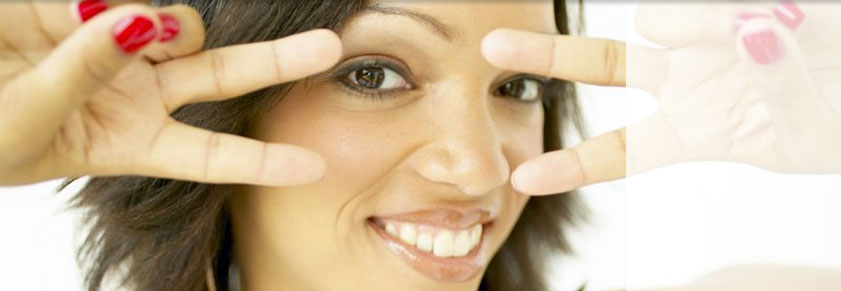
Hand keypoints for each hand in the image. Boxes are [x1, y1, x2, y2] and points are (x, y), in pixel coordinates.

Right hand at [0, 1, 340, 185]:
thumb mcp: (32, 119)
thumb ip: (86, 71)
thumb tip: (137, 25)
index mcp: (129, 141)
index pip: (209, 154)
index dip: (262, 161)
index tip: (315, 166)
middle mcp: (135, 95)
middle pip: (223, 77)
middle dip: (277, 61)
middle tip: (328, 46)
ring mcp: (118, 50)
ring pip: (181, 27)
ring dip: (168, 25)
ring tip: (98, 29)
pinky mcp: (89, 11)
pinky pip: (132, 0)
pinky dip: (121, 6)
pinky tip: (77, 13)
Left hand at [481, 1, 840, 194]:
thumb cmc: (832, 124)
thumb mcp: (806, 130)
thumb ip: (776, 87)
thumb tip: (752, 31)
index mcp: (690, 132)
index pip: (621, 151)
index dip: (574, 165)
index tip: (523, 180)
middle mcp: (684, 82)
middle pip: (602, 64)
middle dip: (548, 54)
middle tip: (491, 45)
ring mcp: (702, 43)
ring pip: (661, 18)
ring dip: (697, 25)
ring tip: (773, 30)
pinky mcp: (728, 12)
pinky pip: (708, 3)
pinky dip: (727, 11)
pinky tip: (768, 16)